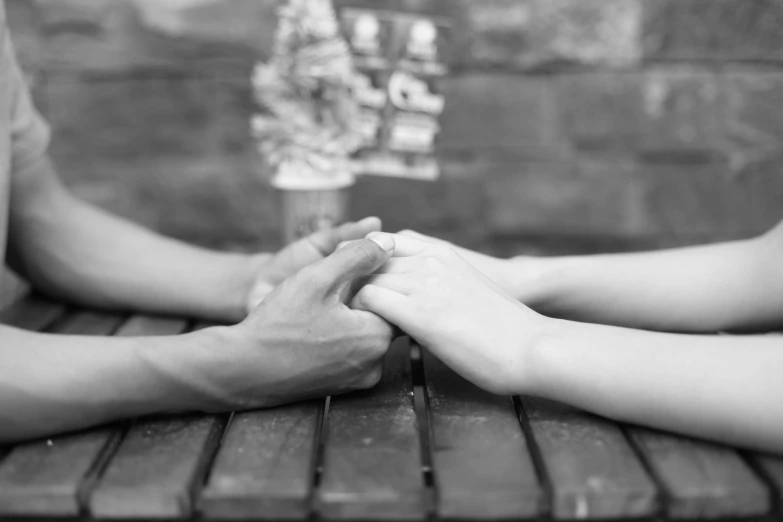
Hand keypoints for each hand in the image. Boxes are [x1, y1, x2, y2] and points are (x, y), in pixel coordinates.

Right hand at [200, 234, 396, 408]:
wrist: (242, 370)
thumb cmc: (278, 323)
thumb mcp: (317, 278)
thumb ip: (357, 256)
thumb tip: (388, 242)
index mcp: (376, 337)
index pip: (393, 297)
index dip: (372, 278)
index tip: (346, 274)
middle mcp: (375, 364)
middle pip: (382, 317)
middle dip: (362, 297)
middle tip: (331, 288)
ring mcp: (360, 380)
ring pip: (367, 335)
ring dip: (352, 318)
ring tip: (321, 308)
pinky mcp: (344, 388)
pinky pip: (354, 353)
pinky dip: (342, 338)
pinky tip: (316, 329)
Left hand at [353, 233, 546, 394]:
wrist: (531, 346)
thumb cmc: (502, 328)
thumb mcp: (466, 289)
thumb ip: (436, 285)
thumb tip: (411, 305)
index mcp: (440, 252)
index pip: (382, 241)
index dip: (362, 261)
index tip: (353, 283)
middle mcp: (430, 261)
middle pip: (368, 260)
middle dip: (351, 282)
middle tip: (339, 307)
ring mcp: (425, 285)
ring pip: (365, 279)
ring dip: (353, 300)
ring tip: (348, 323)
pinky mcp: (421, 314)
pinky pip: (371, 301)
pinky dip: (360, 315)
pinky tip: (363, 333)